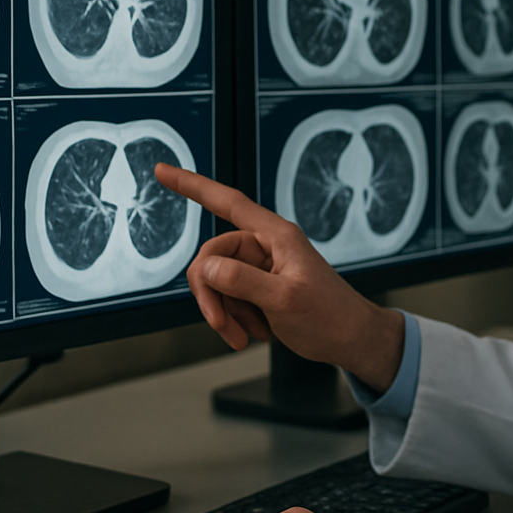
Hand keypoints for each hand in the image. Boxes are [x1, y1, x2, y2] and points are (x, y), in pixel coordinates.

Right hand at [154, 164, 405, 391]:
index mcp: (276, 236)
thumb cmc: (330, 317)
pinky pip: (228, 298)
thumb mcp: (284, 300)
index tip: (162, 170)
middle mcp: (266, 246)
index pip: (226, 202)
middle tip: (223, 326)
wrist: (351, 341)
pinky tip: (256, 333)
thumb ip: (242, 280)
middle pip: (212, 257)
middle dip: (212, 295)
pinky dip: (234, 319)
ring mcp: (261, 268)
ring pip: (216, 282)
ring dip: (225, 314)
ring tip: (247, 335)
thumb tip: (206, 266)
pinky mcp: (259, 288)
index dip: (192, 185)